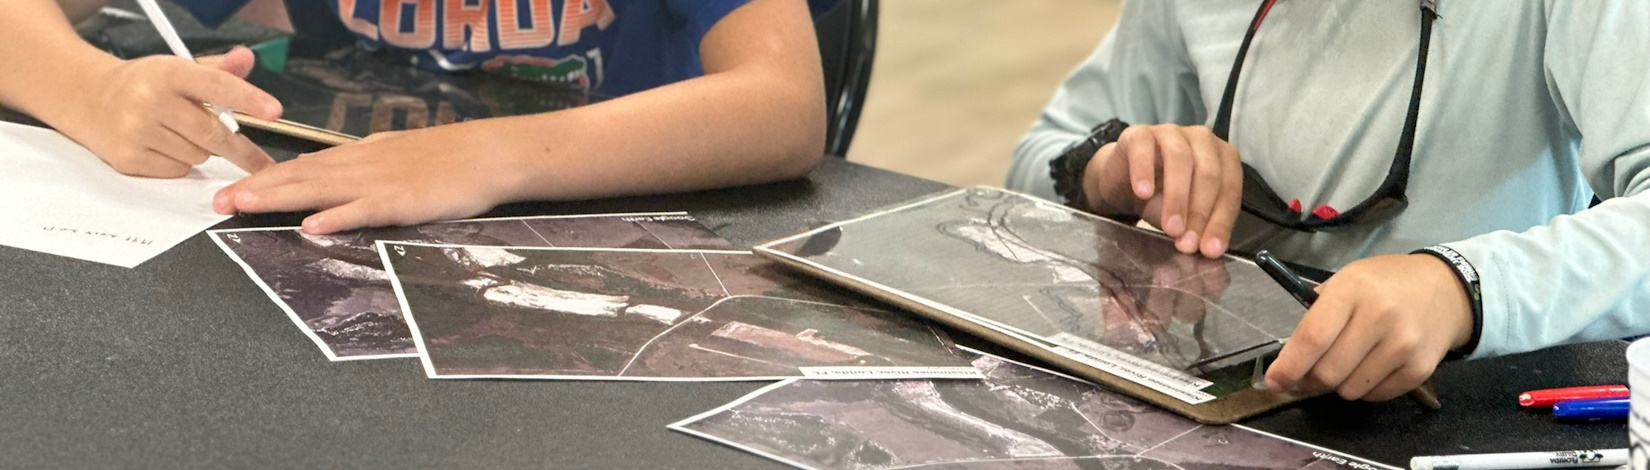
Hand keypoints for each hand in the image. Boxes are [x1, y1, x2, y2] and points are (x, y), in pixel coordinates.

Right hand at [63, 46, 281, 176]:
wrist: (88, 98)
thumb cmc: (143, 84)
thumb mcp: (179, 69)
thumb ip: (218, 69)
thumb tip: (247, 59)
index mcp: (167, 72)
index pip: (216, 85)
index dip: (248, 98)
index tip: (274, 111)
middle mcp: (150, 100)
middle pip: (213, 133)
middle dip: (242, 150)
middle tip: (261, 162)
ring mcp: (136, 131)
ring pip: (197, 155)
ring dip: (202, 150)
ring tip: (182, 134)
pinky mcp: (128, 158)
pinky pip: (177, 170)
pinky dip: (181, 163)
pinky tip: (165, 146)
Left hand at [212, 123, 522, 233]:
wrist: (489, 153)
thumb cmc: (450, 157)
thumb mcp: (399, 153)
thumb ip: (365, 164)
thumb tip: (332, 172)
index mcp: (361, 156)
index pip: (303, 166)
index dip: (265, 177)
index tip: (233, 188)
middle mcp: (362, 166)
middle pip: (300, 176)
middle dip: (256, 189)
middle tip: (217, 201)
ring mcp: (381, 183)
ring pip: (321, 190)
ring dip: (279, 198)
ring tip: (243, 206)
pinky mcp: (403, 202)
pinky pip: (364, 210)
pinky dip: (337, 217)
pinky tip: (312, 225)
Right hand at [1083, 124, 1241, 258]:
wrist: (1123, 182)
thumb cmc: (1160, 197)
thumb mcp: (1183, 216)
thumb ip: (1197, 227)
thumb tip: (1207, 248)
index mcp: (1223, 158)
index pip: (1229, 189)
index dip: (1220, 221)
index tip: (1210, 250)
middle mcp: (1202, 139)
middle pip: (1208, 173)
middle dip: (1199, 213)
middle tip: (1187, 243)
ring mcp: (1171, 132)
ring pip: (1180, 159)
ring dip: (1177, 197)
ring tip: (1170, 227)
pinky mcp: (1139, 133)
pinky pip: (1144, 148)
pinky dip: (1144, 171)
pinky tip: (1143, 193)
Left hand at [1263, 254, 1473, 400]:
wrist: (1445, 290)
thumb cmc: (1384, 285)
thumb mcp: (1345, 282)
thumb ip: (1316, 316)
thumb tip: (1289, 360)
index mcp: (1353, 291)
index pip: (1312, 338)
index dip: (1288, 366)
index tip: (1273, 381)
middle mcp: (1380, 318)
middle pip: (1328, 372)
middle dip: (1309, 380)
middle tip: (1307, 374)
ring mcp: (1403, 346)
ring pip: (1350, 390)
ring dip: (1338, 384)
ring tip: (1346, 362)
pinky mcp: (1420, 369)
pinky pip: (1375, 396)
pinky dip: (1364, 388)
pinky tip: (1370, 366)